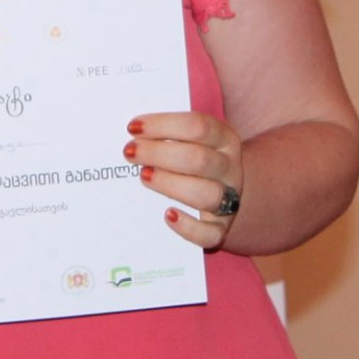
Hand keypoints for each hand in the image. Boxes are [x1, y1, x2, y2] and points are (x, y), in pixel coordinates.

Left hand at [125, 111, 244, 250]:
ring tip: (143, 176)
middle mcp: (229, 168)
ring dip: (170, 184)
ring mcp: (229, 199)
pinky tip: (167, 215)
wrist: (219, 189)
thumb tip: (131, 129)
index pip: (197, 126)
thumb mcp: (188, 138)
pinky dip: (188, 227)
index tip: (133, 127)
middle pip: (198, 159)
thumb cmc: (191, 156)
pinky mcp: (220, 228)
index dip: (163, 125)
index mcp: (224, 138)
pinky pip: (209, 233)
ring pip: (206, 194)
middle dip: (158, 154)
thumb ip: (164, 132)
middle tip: (129, 152)